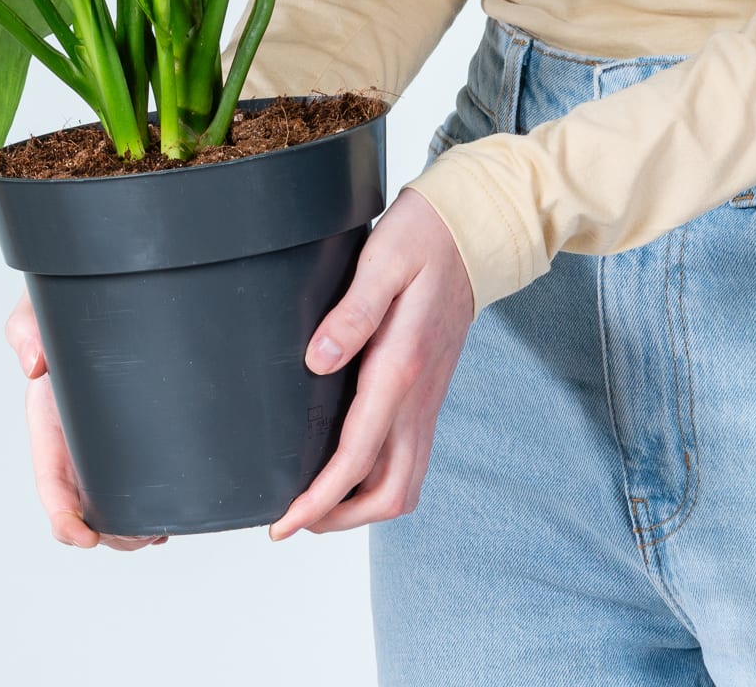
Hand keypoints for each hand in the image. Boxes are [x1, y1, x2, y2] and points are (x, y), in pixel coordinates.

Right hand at [5, 289, 167, 549]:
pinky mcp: (137, 436)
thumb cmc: (60, 311)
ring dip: (134, 528)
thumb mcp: (38, 313)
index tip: (84, 537)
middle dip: (112, 535)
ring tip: (160, 528)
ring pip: (116, 505)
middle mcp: (78, 443)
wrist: (98, 295)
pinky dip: (151, 507)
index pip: (51, 485)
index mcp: (50, 425)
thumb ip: (25, 328)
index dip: (63, 520)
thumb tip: (33, 364)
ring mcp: (106, 445)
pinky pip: (139, 481)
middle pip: (88, 511)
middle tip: (146, 533)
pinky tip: (169, 514)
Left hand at [268, 185, 474, 538]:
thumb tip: (316, 360)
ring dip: (362, 505)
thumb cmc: (422, 240)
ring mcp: (428, 399)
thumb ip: (352, 313)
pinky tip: (348, 465)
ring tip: (315, 501)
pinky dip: (378, 478)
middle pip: (390, 493)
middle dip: (341, 518)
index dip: (318, 499)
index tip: (284, 521)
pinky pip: (409, 456)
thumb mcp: (382, 261)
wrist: (471, 233)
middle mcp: (418, 396)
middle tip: (293, 518)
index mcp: (400, 368)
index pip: (356, 458)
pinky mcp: (428, 393)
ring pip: (405, 482)